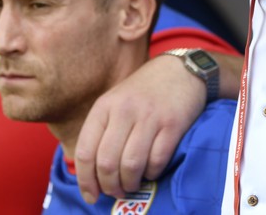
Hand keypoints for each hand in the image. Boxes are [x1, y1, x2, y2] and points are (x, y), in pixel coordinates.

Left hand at [74, 54, 205, 202]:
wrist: (180, 69)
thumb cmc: (145, 91)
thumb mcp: (116, 101)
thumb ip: (103, 130)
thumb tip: (91, 172)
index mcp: (105, 106)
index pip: (85, 151)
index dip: (85, 180)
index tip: (90, 196)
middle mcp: (124, 110)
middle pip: (107, 162)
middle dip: (109, 186)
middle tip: (115, 192)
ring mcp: (149, 117)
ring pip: (131, 164)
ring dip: (130, 183)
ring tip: (132, 185)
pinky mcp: (172, 124)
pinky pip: (157, 160)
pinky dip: (152, 173)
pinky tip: (151, 171)